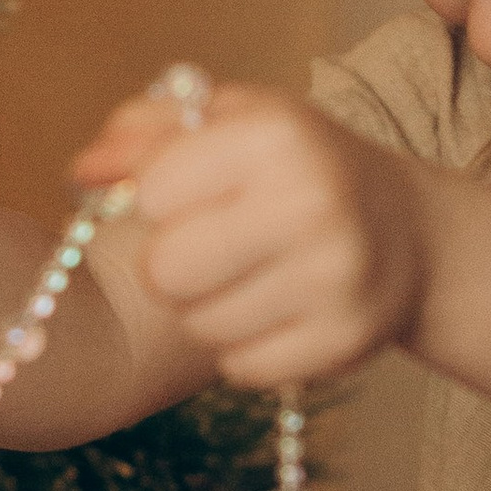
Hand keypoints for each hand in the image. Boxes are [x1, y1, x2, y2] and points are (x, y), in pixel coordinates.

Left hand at [71, 83, 430, 385]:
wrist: (407, 231)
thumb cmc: (294, 169)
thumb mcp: (231, 122)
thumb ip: (143, 134)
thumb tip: (83, 174)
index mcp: (276, 135)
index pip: (152, 191)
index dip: (154, 198)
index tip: (186, 195)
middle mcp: (313, 204)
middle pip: (166, 270)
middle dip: (170, 264)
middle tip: (204, 250)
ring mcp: (334, 279)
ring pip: (200, 324)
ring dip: (206, 309)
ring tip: (245, 278)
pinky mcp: (344, 342)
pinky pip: (240, 368)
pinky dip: (243, 348)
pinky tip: (274, 313)